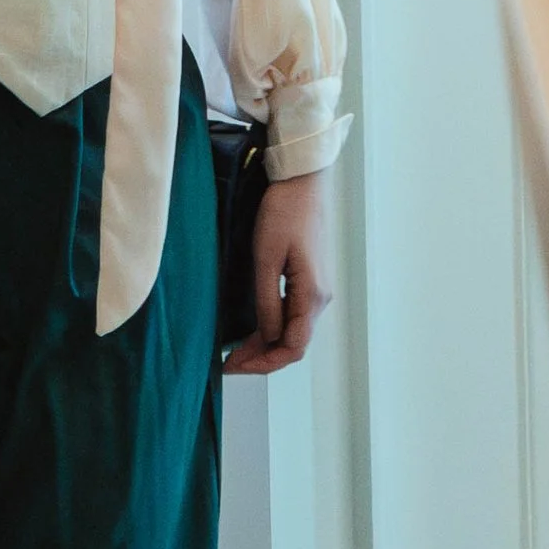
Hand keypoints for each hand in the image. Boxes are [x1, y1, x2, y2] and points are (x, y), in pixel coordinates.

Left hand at [224, 165, 334, 376]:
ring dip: (265, 345)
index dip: (264, 364)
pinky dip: (271, 328)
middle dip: (261, 359)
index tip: (234, 367)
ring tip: (235, 351)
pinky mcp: (308, 281)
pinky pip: (291, 315)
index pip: (293, 347)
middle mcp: (319, 298)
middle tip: (228, 364)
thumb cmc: (284, 212)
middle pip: (293, 344)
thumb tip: (266, 337)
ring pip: (292, 332)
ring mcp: (315, 290)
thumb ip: (267, 301)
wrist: (301, 182)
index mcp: (312, 295)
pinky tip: (252, 331)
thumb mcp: (266, 258)